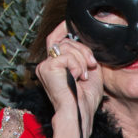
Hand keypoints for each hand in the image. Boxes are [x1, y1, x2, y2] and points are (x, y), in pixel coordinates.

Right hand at [36, 22, 103, 137]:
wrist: (80, 113)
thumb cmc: (85, 99)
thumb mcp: (91, 72)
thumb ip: (86, 56)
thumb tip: (88, 41)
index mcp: (56, 65)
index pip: (56, 38)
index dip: (63, 28)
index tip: (73, 23)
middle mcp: (47, 64)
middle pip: (65, 40)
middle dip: (84, 50)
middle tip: (92, 65)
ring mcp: (45, 66)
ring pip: (66, 46)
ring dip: (82, 59)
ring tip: (84, 75)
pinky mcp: (47, 68)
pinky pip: (67, 55)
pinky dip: (78, 65)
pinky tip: (78, 77)